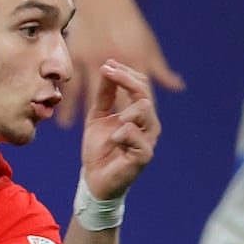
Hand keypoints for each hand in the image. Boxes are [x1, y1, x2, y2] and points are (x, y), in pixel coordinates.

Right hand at [58, 0, 183, 126]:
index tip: (136, 136)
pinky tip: (61, 119)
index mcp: (136, 61)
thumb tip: (177, 87)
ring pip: (86, 94)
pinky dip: (66, 103)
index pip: (142, 94)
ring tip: (77, 134)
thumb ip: (160, 70)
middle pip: (115, 99)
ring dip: (78, 115)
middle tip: (109, 144)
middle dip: (114, 123)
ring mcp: (93, 60)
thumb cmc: (127, 22)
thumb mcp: (147, 45)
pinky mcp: (76, 56)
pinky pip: (70, 84)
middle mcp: (116, 63)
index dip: (140, 117)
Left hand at [80, 59, 159, 199]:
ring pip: (145, 109)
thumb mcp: (97, 116)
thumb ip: (104, 94)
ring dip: (125, 108)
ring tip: (114, 118)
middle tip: (106, 72)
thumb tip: (108, 66)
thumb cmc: (99, 148)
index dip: (125, 73)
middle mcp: (148, 124)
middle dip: (125, 80)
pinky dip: (122, 133)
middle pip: (144, 93)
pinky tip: (113, 139)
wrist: (94, 178)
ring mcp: (148, 139)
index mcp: (139, 114)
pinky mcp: (144, 155)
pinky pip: (136, 135)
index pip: (141, 85)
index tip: (107, 64)